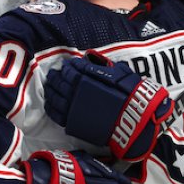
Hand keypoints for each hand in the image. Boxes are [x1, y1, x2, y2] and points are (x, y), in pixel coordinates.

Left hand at [45, 51, 173, 161]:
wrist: (133, 119)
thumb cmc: (129, 94)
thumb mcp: (118, 72)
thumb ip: (100, 65)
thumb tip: (88, 60)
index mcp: (85, 78)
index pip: (69, 70)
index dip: (67, 67)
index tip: (66, 65)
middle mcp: (75, 92)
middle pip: (59, 82)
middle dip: (55, 77)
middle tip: (53, 74)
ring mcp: (72, 108)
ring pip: (54, 98)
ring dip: (50, 91)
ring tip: (49, 87)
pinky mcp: (73, 123)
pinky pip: (56, 114)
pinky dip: (50, 108)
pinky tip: (50, 103)